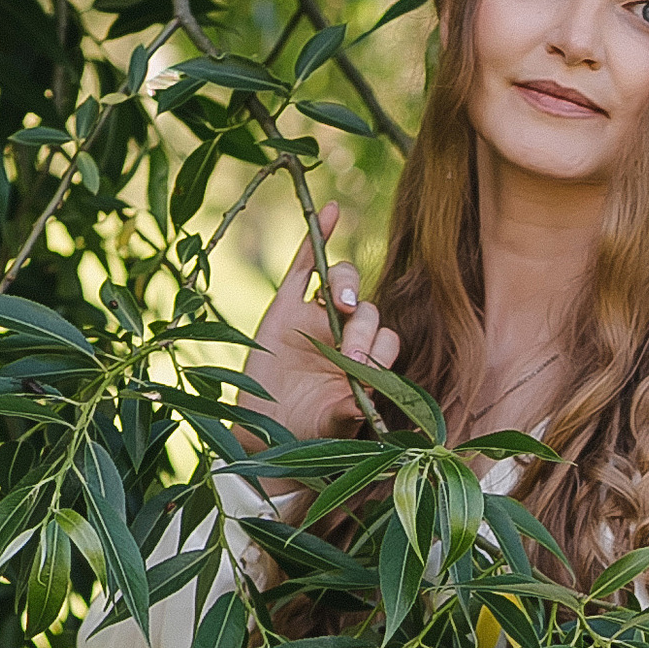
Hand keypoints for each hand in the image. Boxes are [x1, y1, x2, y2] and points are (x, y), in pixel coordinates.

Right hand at [243, 201, 401, 440]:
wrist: (263, 436)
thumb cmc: (305, 434)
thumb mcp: (330, 426)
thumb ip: (348, 411)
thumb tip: (366, 402)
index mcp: (365, 361)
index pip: (385, 339)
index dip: (379, 350)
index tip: (361, 374)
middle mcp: (345, 335)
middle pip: (365, 310)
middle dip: (361, 332)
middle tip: (349, 360)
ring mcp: (315, 319)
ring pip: (339, 284)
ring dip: (344, 288)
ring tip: (338, 305)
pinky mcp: (284, 308)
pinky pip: (304, 266)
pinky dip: (317, 237)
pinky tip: (331, 211)